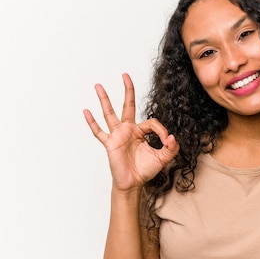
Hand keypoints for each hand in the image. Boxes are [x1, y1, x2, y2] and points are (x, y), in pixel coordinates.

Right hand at [83, 73, 178, 190]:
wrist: (132, 183)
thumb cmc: (145, 170)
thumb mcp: (163, 158)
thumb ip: (171, 148)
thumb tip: (173, 137)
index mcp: (141, 132)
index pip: (152, 122)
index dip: (162, 131)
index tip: (167, 141)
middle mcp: (128, 130)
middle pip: (128, 105)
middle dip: (128, 90)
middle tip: (125, 75)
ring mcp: (118, 135)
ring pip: (110, 114)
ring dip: (105, 99)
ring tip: (98, 86)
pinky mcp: (110, 144)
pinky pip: (99, 132)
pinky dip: (92, 123)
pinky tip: (86, 111)